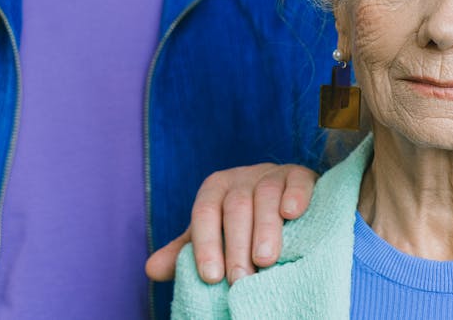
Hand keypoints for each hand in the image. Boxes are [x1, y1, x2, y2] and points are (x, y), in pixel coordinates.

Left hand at [144, 163, 317, 284]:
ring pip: (265, 194)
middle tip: (240, 279)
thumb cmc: (243, 225)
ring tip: (265, 261)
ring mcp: (272, 173)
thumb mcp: (214, 235)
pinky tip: (292, 213)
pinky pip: (297, 181)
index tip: (210, 277)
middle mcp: (242, 177)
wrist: (285, 202)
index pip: (204, 211)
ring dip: (265, 228)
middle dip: (236, 245)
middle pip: (235, 206)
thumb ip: (186, 251)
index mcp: (215, 188)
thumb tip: (151, 269)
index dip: (205, 243)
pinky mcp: (301, 175)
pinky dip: (295, 196)